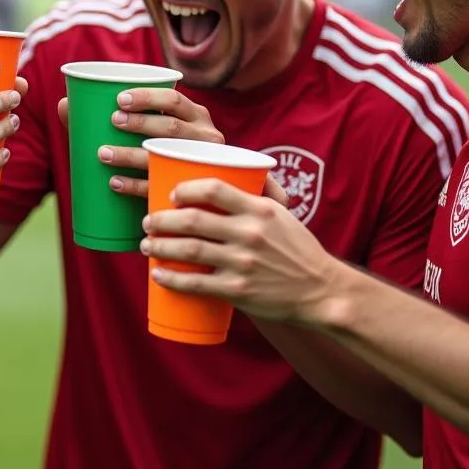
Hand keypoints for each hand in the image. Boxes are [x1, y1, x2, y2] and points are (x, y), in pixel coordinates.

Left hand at [57, 87, 222, 200]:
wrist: (183, 195)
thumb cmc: (156, 150)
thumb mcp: (143, 132)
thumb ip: (104, 119)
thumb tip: (63, 104)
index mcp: (195, 115)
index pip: (174, 100)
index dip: (147, 97)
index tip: (118, 99)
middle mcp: (204, 137)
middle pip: (171, 127)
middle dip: (141, 122)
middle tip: (113, 121)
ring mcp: (199, 165)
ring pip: (164, 157)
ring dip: (131, 154)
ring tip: (103, 153)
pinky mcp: (189, 192)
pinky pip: (160, 186)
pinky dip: (134, 185)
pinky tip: (114, 183)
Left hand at [138, 178, 343, 323]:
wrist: (321, 290)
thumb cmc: (297, 249)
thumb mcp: (280, 214)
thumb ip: (252, 198)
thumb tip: (220, 178)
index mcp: (259, 209)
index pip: (214, 188)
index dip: (185, 189)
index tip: (170, 194)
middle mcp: (250, 233)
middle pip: (192, 220)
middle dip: (162, 220)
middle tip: (148, 222)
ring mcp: (242, 263)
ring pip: (188, 250)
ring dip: (160, 247)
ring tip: (147, 245)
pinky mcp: (237, 290)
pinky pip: (195, 283)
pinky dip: (171, 279)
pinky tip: (157, 275)